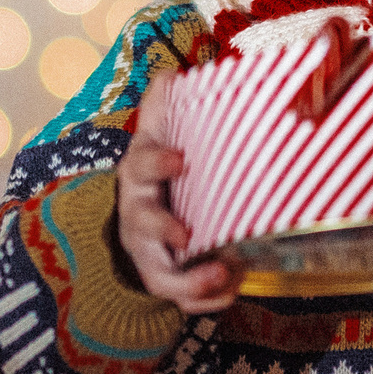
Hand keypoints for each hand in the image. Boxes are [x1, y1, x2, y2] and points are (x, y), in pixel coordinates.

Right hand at [116, 76, 241, 315]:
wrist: (140, 214)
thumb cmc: (159, 170)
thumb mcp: (158, 135)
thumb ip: (163, 106)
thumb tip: (170, 74)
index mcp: (140, 173)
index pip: (140, 165)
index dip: (157, 162)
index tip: (180, 159)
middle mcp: (138, 215)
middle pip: (142, 225)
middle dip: (162, 229)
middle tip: (186, 233)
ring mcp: (148, 252)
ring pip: (159, 274)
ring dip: (189, 279)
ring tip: (223, 275)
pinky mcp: (164, 278)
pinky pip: (181, 299)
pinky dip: (206, 299)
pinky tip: (234, 290)